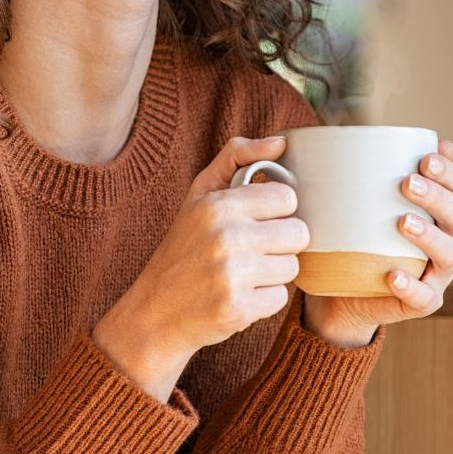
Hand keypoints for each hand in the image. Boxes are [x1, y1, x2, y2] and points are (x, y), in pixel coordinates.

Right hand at [92, 136, 308, 400]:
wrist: (154, 311)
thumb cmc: (182, 247)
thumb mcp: (199, 195)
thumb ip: (236, 158)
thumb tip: (280, 142)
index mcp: (218, 205)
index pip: (287, 198)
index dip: (277, 211)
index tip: (257, 220)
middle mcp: (226, 237)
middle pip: (298, 233)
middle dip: (280, 243)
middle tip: (252, 250)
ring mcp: (232, 275)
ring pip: (292, 267)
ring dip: (273, 272)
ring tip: (242, 273)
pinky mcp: (239, 309)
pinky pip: (280, 298)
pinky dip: (264, 300)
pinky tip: (238, 295)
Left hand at [302, 139, 452, 346]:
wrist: (338, 290)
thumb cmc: (348, 235)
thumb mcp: (350, 200)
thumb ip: (352, 170)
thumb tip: (333, 131)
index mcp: (435, 210)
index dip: (449, 170)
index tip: (425, 156)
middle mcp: (445, 239)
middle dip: (437, 196)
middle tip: (407, 183)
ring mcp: (436, 273)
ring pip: (448, 253)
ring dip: (429, 236)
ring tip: (402, 222)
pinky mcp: (421, 301)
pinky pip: (424, 297)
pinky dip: (411, 286)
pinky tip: (392, 275)